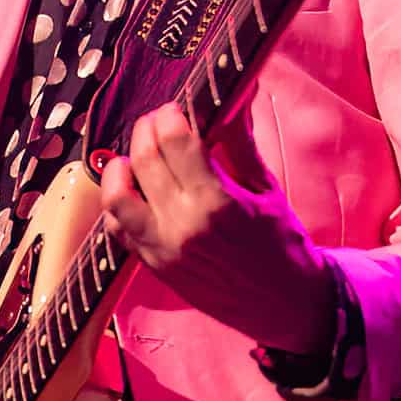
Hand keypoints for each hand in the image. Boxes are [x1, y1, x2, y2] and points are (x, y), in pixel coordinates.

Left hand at [98, 99, 334, 353]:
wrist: (284, 304)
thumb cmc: (281, 245)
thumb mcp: (266, 188)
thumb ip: (240, 142)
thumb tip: (235, 96)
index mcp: (216, 202)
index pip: (175, 140)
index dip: (171, 115)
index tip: (176, 108)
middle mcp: (183, 225)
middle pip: (144, 159)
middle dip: (147, 129)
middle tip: (157, 122)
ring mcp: (162, 249)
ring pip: (117, 196)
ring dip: (121, 166)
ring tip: (134, 157)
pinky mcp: (153, 265)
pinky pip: (118, 229)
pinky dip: (118, 204)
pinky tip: (134, 191)